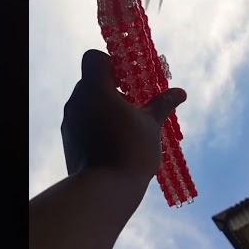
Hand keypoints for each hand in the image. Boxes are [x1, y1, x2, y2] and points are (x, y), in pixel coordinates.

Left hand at [61, 49, 186, 188]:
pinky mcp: (68, 139)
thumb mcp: (152, 125)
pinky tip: (113, 141)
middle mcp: (77, 100)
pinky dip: (96, 124)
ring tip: (126, 126)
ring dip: (104, 107)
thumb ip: (162, 104)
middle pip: (91, 81)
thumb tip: (180, 92)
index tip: (128, 80)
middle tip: (133, 104)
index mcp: (96, 88)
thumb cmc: (131, 151)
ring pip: (86, 102)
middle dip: (112, 88)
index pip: (94, 58)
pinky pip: (82, 121)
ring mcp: (69, 120)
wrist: (103, 190)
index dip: (111, 63)